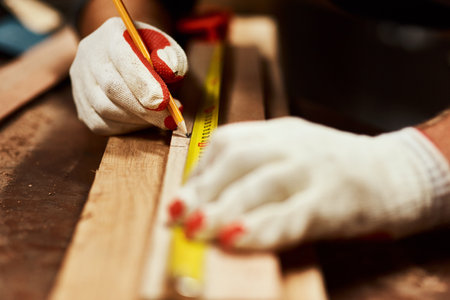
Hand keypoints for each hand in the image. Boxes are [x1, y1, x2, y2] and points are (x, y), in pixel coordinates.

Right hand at [70, 17, 187, 134]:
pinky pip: (100, 124)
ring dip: (137, 120)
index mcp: (111, 33)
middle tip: (168, 119)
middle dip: (143, 108)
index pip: (122, 57)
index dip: (143, 82)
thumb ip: (171, 57)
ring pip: (104, 109)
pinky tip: (142, 122)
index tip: (163, 101)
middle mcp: (89, 55)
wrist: (131, 58)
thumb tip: (169, 69)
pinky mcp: (80, 104)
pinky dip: (125, 128)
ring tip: (159, 119)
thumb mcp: (167, 48)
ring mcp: (80, 81)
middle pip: (111, 87)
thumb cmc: (152, 53)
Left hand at [168, 117, 449, 249]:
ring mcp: (313, 169)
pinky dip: (262, 227)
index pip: (226, 143)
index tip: (178, 202)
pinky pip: (292, 213)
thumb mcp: (290, 155)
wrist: (392, 172)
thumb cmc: (331, 170)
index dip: (198, 175)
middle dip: (203, 189)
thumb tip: (205, 201)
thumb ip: (253, 170)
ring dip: (224, 207)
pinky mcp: (333, 199)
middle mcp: (292, 145)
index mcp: (278, 133)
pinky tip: (237, 239)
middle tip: (176, 217)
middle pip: (238, 159)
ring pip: (262, 183)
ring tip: (197, 230)